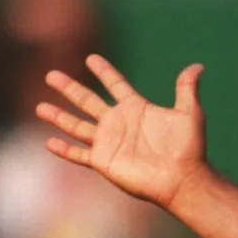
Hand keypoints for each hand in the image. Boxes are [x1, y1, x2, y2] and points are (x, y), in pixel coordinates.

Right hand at [37, 56, 209, 209]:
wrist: (182, 178)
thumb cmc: (189, 148)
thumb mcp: (190, 114)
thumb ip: (187, 89)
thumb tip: (198, 66)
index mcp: (136, 109)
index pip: (116, 85)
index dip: (104, 72)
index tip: (91, 58)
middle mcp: (119, 123)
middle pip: (87, 101)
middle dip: (69, 88)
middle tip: (51, 74)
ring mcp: (109, 142)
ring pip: (77, 125)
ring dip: (59, 116)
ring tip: (40, 107)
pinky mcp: (104, 161)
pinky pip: (79, 154)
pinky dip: (64, 149)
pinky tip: (48, 142)